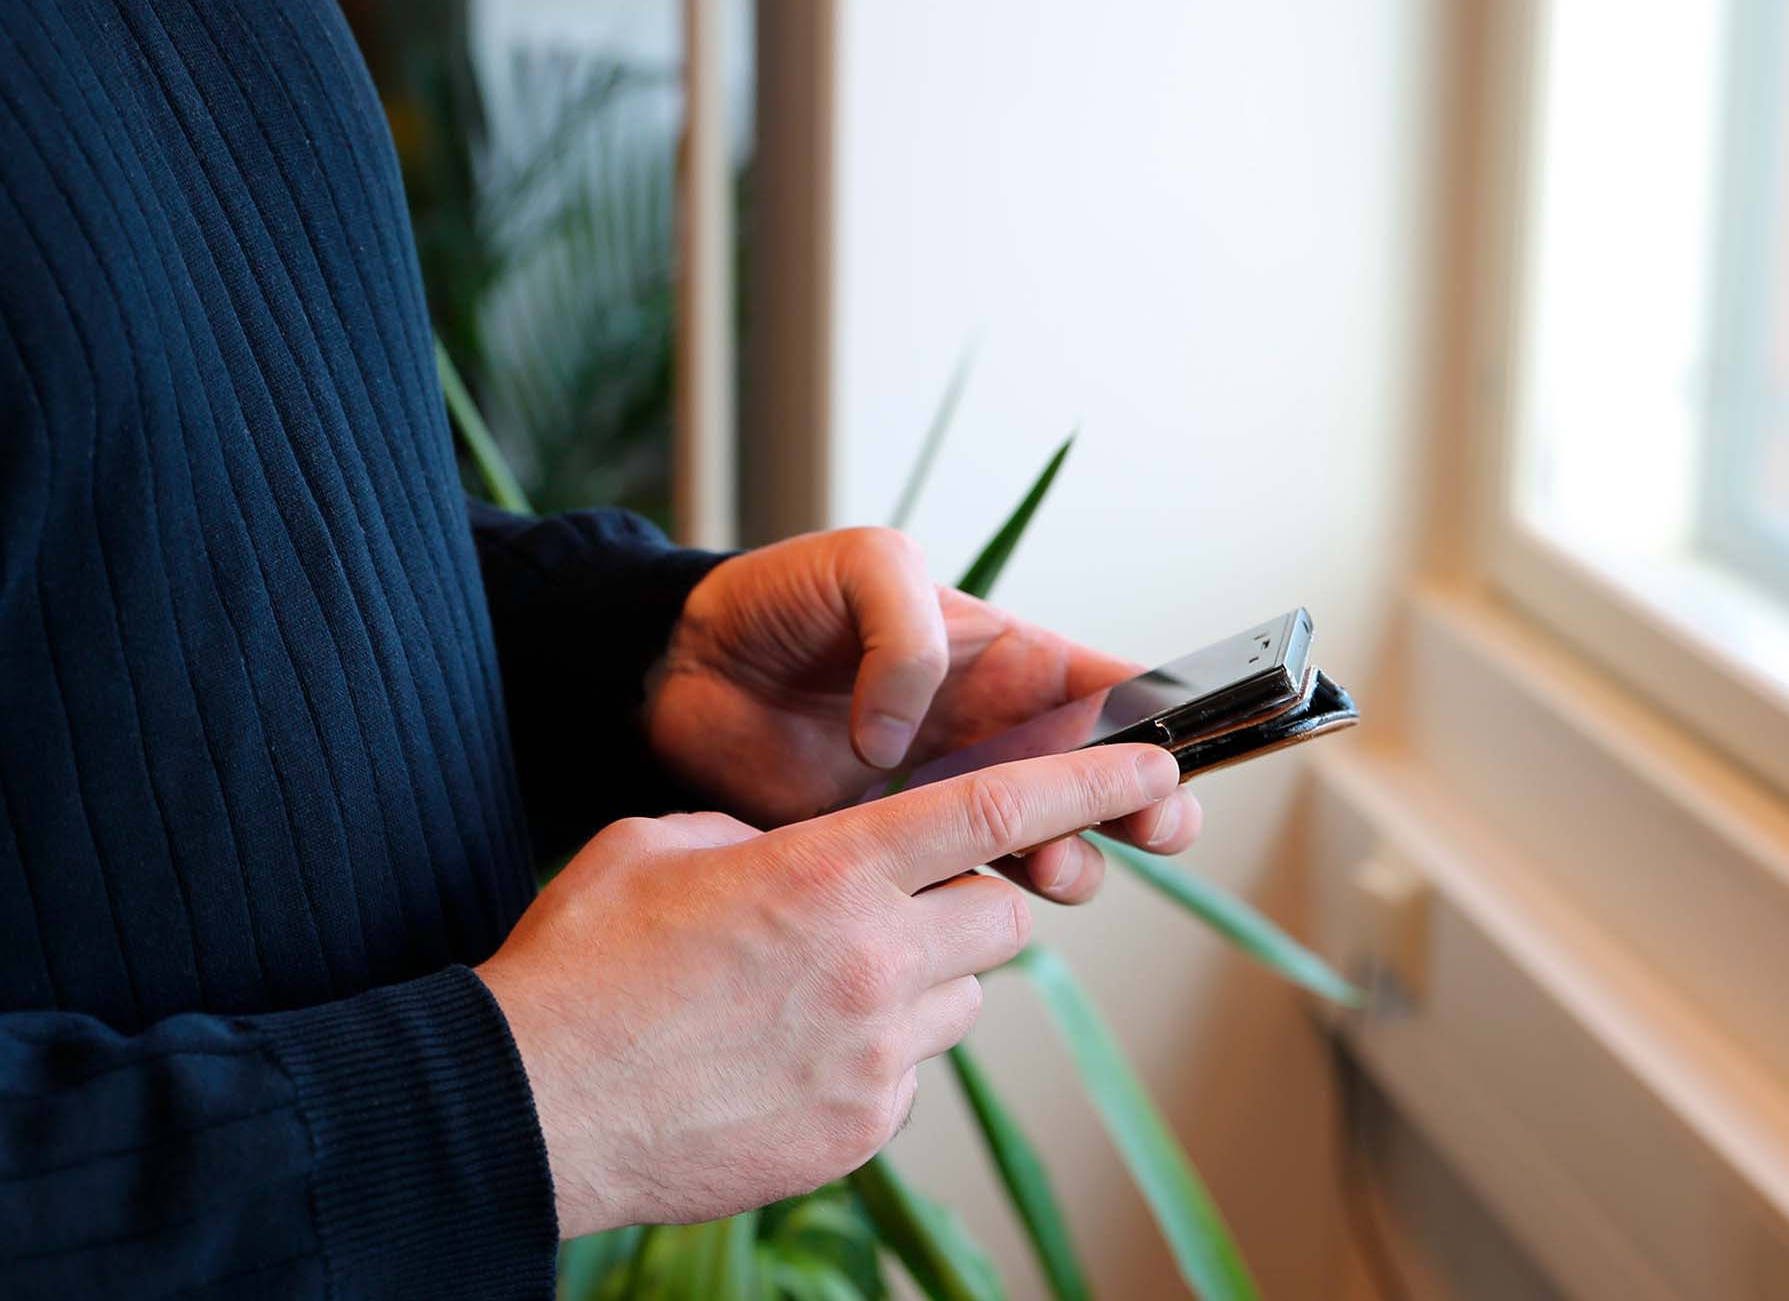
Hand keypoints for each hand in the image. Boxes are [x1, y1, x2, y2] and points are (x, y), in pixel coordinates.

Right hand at [477, 743, 1181, 1235]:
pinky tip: (790, 1054)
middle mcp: (874, 962)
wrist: (525, 1110)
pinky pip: (912, 1071)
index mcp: (828, 872)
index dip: (1087, 782)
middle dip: (970, 896)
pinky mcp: (861, 1128)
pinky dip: (876, 1053)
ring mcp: (874, 1056)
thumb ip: (759, 833)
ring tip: (816, 988)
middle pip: (1000, 910)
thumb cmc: (580, 966)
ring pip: (963, 995)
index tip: (1154, 768)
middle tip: (894, 903)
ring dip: (921, 978)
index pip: (993, 809)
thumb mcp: (659, 845)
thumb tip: (803, 856)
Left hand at [646, 527, 1201, 901]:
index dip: (1166, 724)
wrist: (682, 672)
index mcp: (1009, 658)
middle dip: (1148, 807)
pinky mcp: (896, 855)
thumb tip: (908, 737)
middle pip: (1104, 783)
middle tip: (1152, 826)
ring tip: (1047, 863)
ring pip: (1052, 845)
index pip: (1115, 692)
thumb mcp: (863, 566)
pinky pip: (968, 888)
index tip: (1183, 757)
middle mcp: (997, 733)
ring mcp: (950, 799)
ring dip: (1074, 861)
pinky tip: (979, 893)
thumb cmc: (780, 599)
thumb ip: (907, 631)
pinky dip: (992, 900)